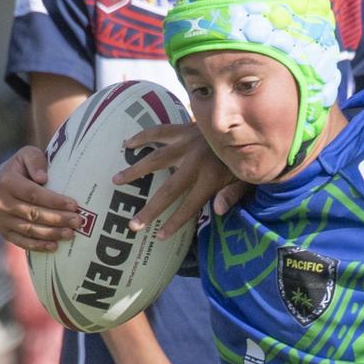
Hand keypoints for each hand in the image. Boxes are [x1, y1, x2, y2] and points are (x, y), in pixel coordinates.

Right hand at [0, 146, 83, 251]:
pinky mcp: (4, 232)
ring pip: (29, 229)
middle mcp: (1, 202)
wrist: (2, 183)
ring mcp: (1, 219)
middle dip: (58, 219)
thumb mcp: (28, 155)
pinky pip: (21, 242)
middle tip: (79, 221)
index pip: (34, 194)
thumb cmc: (23, 168)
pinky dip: (38, 246)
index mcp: (7, 182)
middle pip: (33, 214)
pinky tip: (55, 246)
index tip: (74, 205)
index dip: (55, 201)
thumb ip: (36, 160)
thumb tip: (42, 178)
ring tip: (72, 234)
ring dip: (52, 233)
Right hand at [117, 123, 246, 237]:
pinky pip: (158, 132)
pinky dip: (142, 136)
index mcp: (211, 178)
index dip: (175, 222)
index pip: (190, 205)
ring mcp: (187, 144)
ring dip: (135, 170)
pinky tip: (127, 144)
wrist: (246, 127)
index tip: (159, 236)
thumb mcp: (246, 179)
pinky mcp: (183, 129)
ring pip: (155, 159)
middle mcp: (195, 162)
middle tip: (132, 224)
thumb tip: (217, 212)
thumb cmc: (246, 157)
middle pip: (168, 190)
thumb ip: (232, 194)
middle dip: (150, 209)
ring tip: (116, 180)